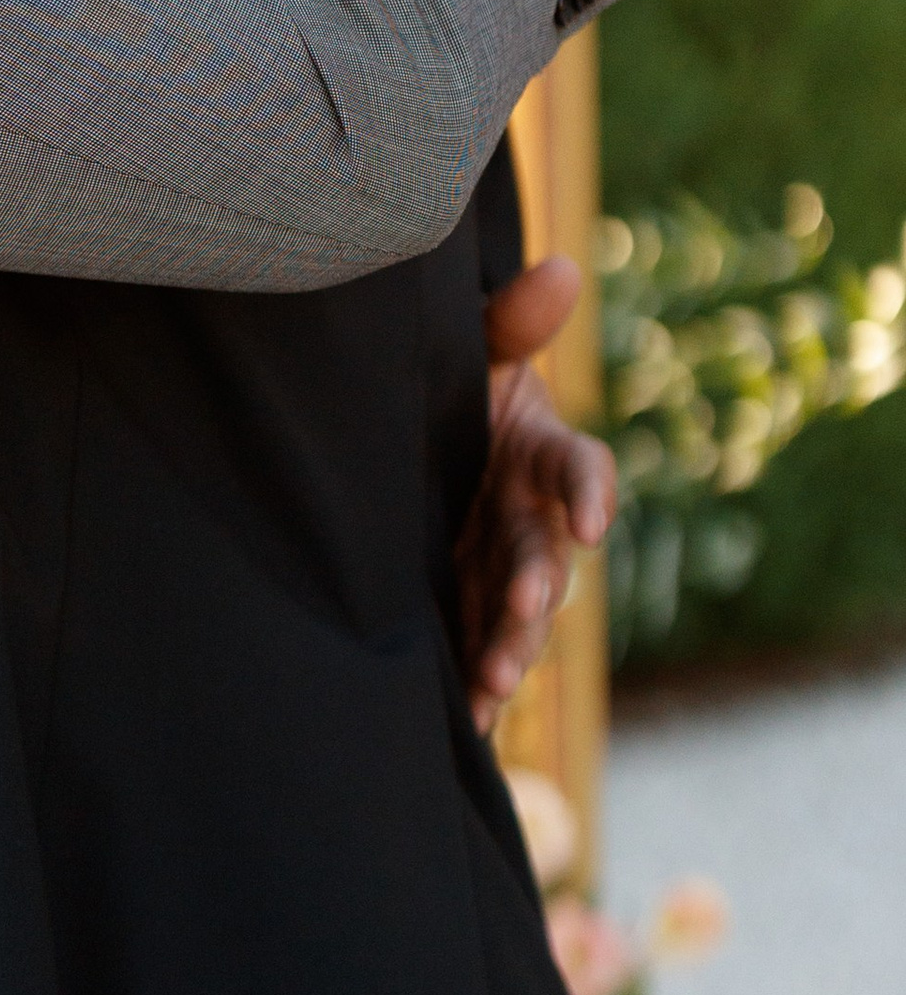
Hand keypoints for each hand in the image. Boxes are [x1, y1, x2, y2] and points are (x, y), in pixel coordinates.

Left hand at [458, 253, 615, 734]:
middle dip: (538, 587)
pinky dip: (476, 682)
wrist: (405, 423)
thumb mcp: (472, 347)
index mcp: (539, 448)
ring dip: (510, 647)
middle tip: (524, 613)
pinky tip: (467, 726)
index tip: (589, 521)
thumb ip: (508, 321)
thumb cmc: (449, 377)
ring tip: (493, 684)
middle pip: (546, 555)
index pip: (580, 467)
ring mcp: (498, 559)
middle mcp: (530, 512)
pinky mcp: (463, 595)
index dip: (588, 491)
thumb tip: (561, 268)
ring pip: (519, 611)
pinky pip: (477, 642)